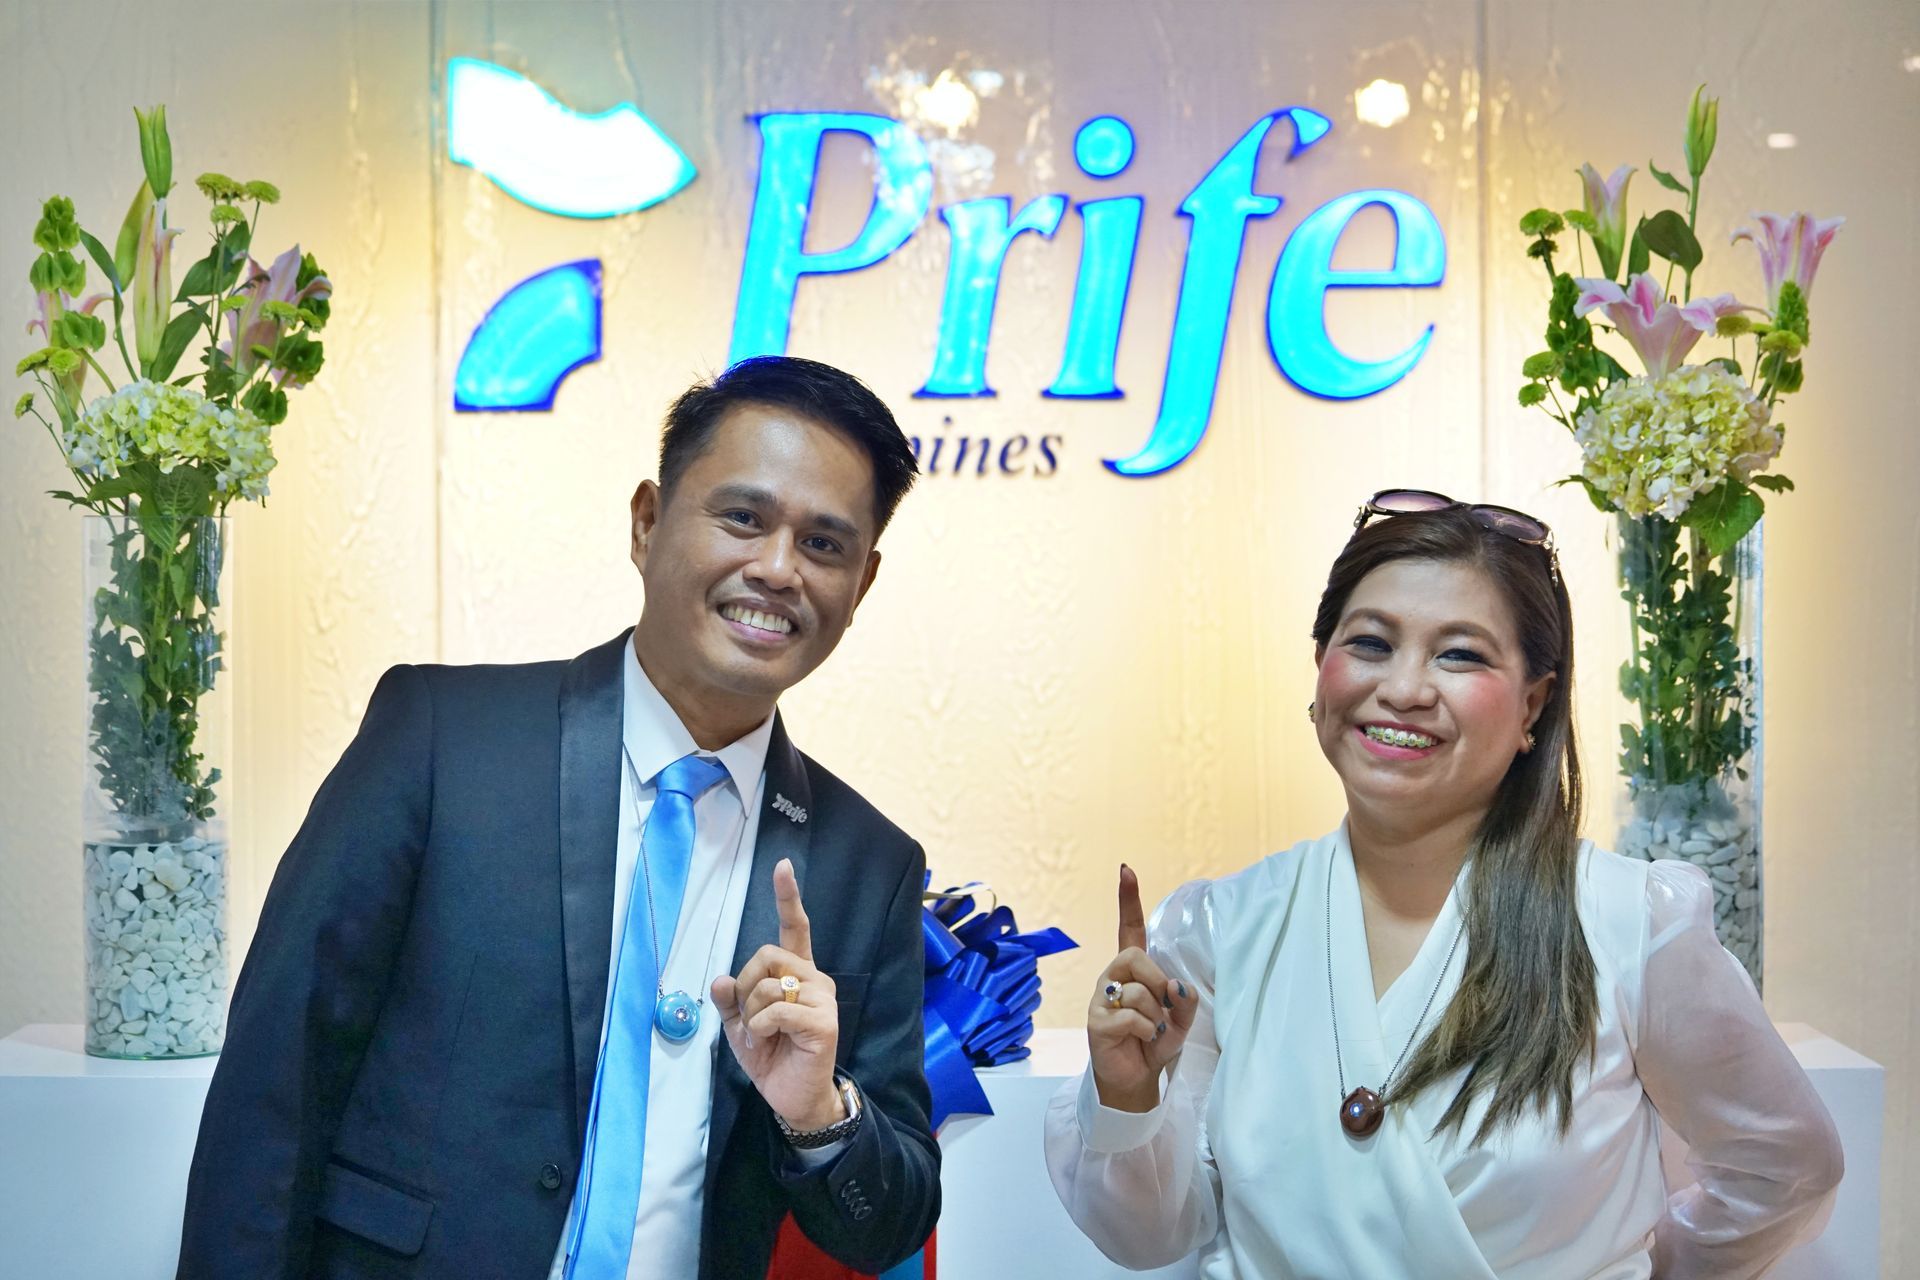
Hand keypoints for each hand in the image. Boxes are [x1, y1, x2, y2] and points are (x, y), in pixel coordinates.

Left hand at [711, 858, 845, 1131]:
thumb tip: (721, 979)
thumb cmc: (772, 1058)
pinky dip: (761, 1027)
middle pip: (766, 954)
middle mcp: (813, 978)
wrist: (793, 1098)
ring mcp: (822, 997)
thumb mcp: (741, 1027)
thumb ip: (731, 1002)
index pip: (794, 928)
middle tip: (750, 1017)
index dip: (787, 897)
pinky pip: (778, 1009)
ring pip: (769, 983)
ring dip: (753, 1014)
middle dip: (746, 986)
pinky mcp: (823, 1021)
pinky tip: (769, 1041)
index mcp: (796, 973)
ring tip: (764, 1036)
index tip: (782, 867)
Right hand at [1087, 864, 1197, 1112]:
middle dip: (1156, 979)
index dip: (1127, 899)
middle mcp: (1113, 977)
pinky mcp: (1096, 1021)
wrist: (1136, 1078)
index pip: (1128, 927)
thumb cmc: (1155, 1042)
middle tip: (1165, 1004)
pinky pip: (1129, 1015)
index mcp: (1133, 970)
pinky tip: (1143, 1039)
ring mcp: (1102, 998)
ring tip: (1153, 1030)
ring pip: (1135, 990)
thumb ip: (1184, 1002)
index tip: (1126, 870)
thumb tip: (1178, 986)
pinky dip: (1146, 1030)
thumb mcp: (1180, 1021)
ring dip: (1155, 1013)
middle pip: (1133, 955)